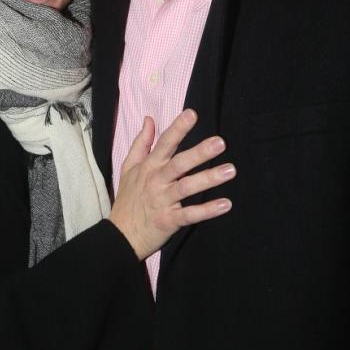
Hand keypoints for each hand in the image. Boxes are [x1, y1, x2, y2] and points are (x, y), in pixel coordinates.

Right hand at [109, 110, 234, 260]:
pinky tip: (226, 204)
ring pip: (187, 187)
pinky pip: (190, 214)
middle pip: (179, 164)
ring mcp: (163, 201)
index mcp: (149, 167)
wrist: (120, 236)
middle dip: (199, 152)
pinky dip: (207, 210)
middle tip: (220, 142)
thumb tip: (149, 119)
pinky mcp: (169, 221)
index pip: (164, 143)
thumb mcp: (128, 167)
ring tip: (230, 170)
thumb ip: (141, 143)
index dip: (178, 128)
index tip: (192, 114)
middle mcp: (156, 181)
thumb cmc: (128, 199)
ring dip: (209, 179)